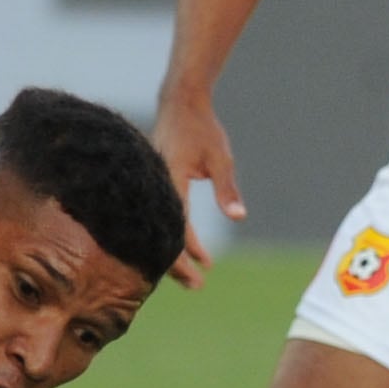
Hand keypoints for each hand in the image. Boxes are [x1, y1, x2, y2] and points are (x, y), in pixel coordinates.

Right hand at [150, 82, 236, 287]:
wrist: (179, 102)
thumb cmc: (202, 128)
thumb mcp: (220, 159)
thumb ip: (227, 189)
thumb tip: (239, 217)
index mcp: (170, 181)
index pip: (178, 225)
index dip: (191, 250)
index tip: (206, 267)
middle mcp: (154, 186)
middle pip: (161, 235)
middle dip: (177, 264)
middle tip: (196, 286)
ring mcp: (149, 186)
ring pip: (154, 228)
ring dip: (171, 252)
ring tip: (188, 274)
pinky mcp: (150, 184)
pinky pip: (153, 216)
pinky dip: (165, 235)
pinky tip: (175, 247)